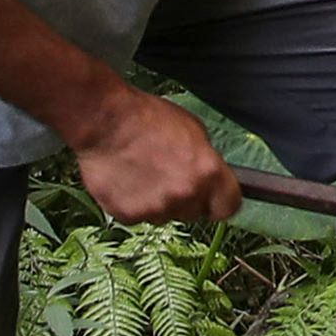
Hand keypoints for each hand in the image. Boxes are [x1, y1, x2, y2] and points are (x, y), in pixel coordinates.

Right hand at [72, 90, 239, 226]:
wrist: (105, 122)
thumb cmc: (149, 119)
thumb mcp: (194, 131)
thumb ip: (206, 161)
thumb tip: (209, 177)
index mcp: (208, 172)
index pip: (229, 207)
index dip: (221, 202)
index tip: (214, 199)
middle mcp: (186, 194)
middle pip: (195, 212)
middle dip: (187, 199)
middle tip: (169, 178)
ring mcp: (157, 208)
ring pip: (166, 216)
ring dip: (159, 202)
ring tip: (143, 175)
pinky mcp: (129, 215)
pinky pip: (138, 217)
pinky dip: (133, 204)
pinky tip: (126, 181)